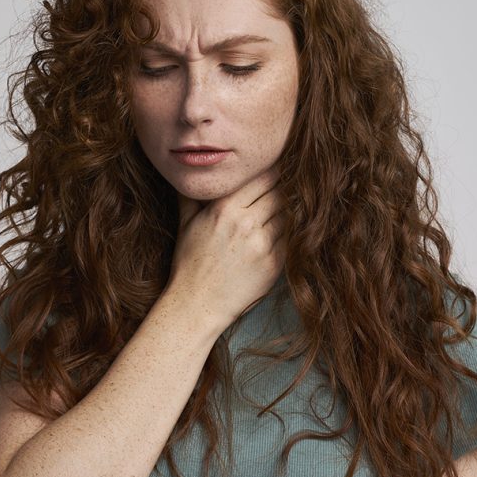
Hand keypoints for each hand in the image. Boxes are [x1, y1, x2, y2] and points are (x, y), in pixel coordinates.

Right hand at [166, 168, 286, 329]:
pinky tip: (280, 235)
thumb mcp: (186, 224)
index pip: (264, 175)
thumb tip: (195, 172)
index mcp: (224, 208)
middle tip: (284, 190)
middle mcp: (245, 223)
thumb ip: (193, 194)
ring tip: (283, 213)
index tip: (275, 171)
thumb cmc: (189, 263)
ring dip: (288, 211)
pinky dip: (289, 234)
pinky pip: (290, 239)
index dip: (273, 170)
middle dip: (284, 189)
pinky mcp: (274, 264)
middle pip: (280, 192)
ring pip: (289, 214)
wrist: (197, 305)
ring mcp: (262, 244)